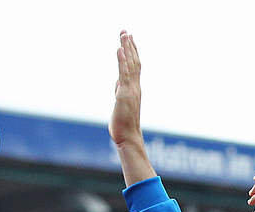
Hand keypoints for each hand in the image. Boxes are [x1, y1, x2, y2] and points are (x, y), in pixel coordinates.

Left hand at [109, 31, 142, 147]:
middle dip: (130, 46)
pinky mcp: (125, 93)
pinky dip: (123, 60)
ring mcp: (131, 90)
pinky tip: (120, 49)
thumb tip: (118, 82)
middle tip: (126, 31)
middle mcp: (135, 87)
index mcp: (134, 89)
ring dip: (127, 48)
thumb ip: (120, 91)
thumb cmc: (123, 124)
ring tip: (124, 35)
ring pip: (130, 64)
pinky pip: (124, 73)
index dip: (132, 52)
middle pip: (134, 62)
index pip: (134, 67)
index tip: (129, 39)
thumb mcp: (120, 103)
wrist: (128, 137)